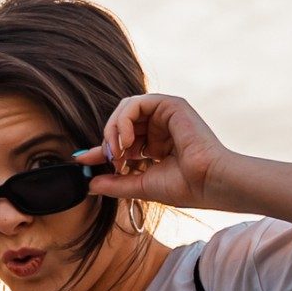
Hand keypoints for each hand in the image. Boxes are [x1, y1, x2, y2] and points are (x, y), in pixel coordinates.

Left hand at [90, 92, 240, 213]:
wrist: (208, 183)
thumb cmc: (184, 187)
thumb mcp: (140, 185)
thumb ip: (115, 183)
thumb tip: (89, 184)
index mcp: (155, 145)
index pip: (121, 141)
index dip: (101, 149)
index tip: (82, 161)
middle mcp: (160, 127)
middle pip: (120, 122)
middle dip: (108, 141)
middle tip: (110, 160)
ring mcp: (166, 114)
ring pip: (125, 110)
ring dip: (114, 131)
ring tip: (119, 152)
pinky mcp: (171, 104)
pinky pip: (136, 104)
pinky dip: (124, 121)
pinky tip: (128, 141)